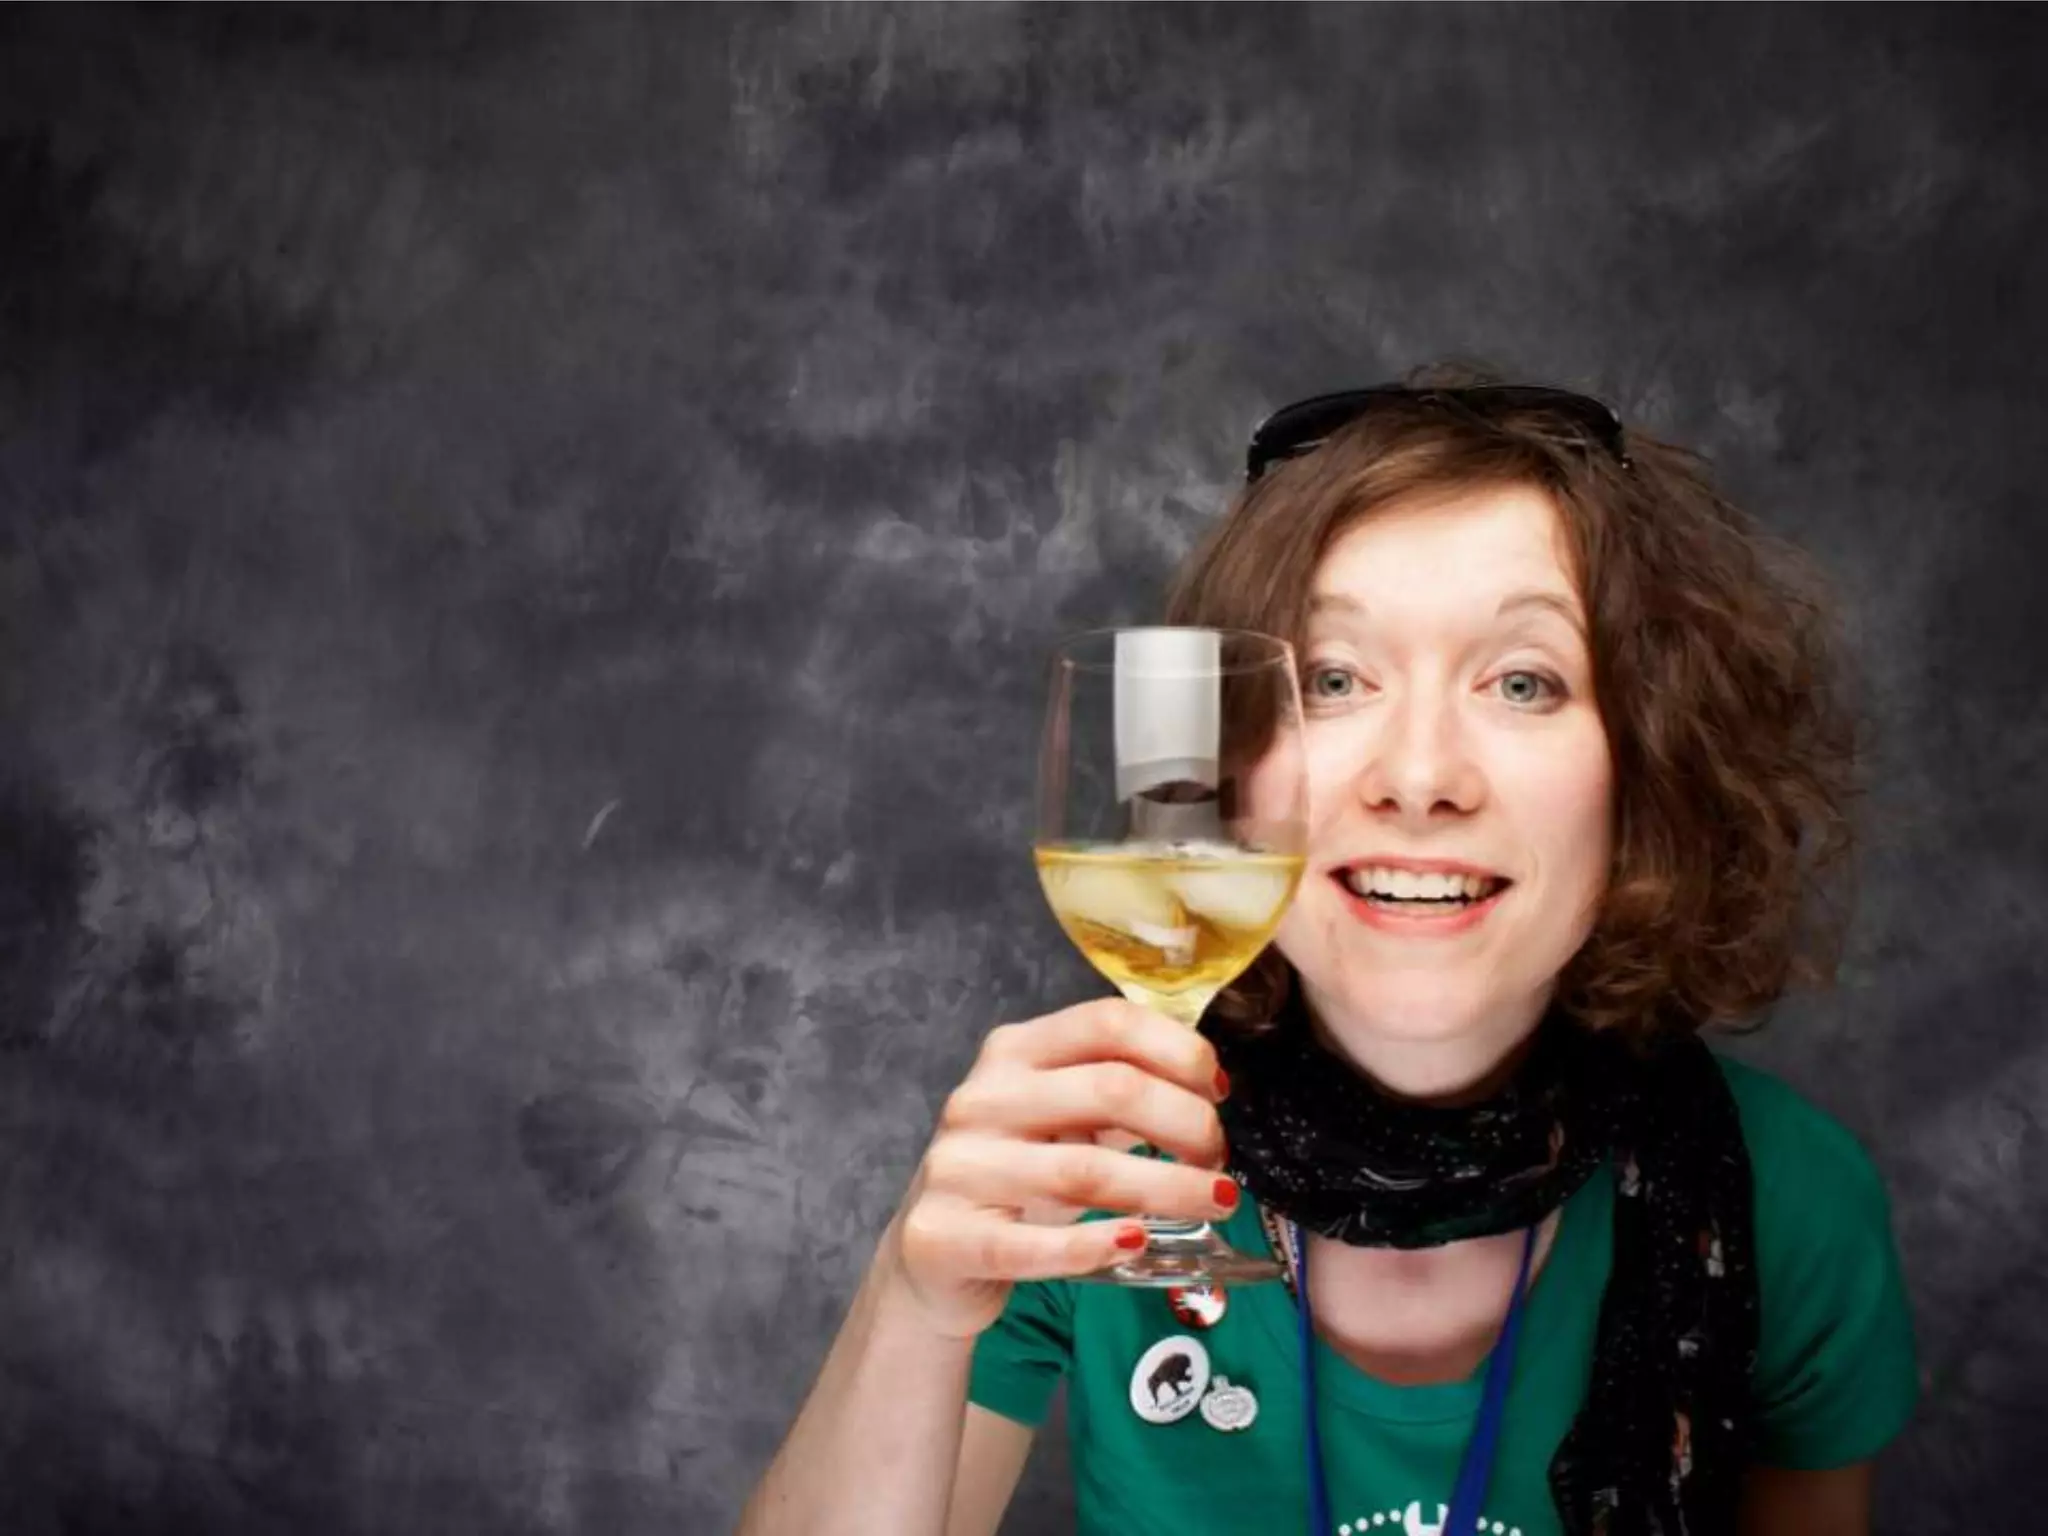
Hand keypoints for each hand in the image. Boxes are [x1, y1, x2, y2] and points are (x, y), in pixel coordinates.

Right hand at [882, 998, 1235, 1339]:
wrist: (931, 1257)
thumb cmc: (1014, 1176)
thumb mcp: (1058, 1117)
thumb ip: (1117, 1092)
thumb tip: (1208, 1089)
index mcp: (1013, 1052)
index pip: (1107, 1023)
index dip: (1178, 1050)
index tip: (1219, 1091)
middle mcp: (981, 1099)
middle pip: (1110, 1089)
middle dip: (1186, 1123)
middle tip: (1220, 1160)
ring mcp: (958, 1167)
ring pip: (1083, 1171)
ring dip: (1167, 1188)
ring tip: (1217, 1202)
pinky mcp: (946, 1237)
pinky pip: (1032, 1243)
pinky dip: (1094, 1245)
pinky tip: (1136, 1243)